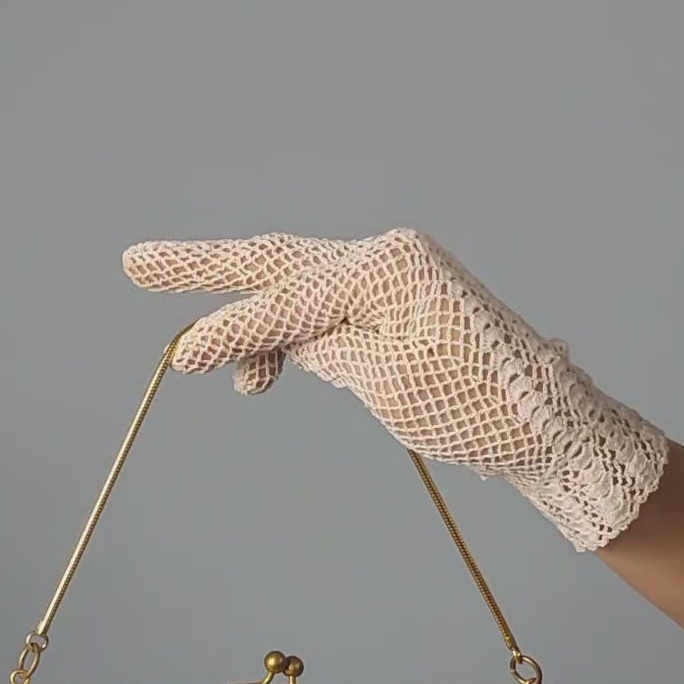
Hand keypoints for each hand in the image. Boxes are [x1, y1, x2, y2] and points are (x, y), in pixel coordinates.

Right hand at [123, 227, 667, 551]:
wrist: (547, 426)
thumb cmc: (476, 405)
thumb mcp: (385, 379)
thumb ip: (314, 346)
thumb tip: (257, 340)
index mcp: (386, 265)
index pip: (286, 294)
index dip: (228, 327)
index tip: (182, 357)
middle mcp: (386, 256)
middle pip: (277, 262)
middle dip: (205, 268)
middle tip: (135, 263)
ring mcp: (391, 278)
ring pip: (294, 285)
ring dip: (246, 316)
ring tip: (199, 355)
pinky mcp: (394, 307)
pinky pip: (321, 310)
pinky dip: (286, 335)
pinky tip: (262, 372)